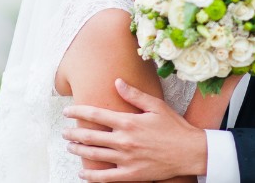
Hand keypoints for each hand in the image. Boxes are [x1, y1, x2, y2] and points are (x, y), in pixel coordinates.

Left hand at [63, 78, 206, 181]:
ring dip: (78, 151)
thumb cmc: (174, 127)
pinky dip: (91, 176)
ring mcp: (126, 159)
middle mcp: (124, 140)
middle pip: (89, 136)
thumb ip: (134, 94)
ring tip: (69, 146)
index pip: (95, 114)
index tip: (67, 111)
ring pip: (94, 155)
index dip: (77, 112)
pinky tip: (82, 173)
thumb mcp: (156, 105)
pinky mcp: (131, 175)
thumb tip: (117, 82)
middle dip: (73, 133)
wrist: (191, 152)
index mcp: (128, 122)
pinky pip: (105, 178)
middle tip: (64, 131)